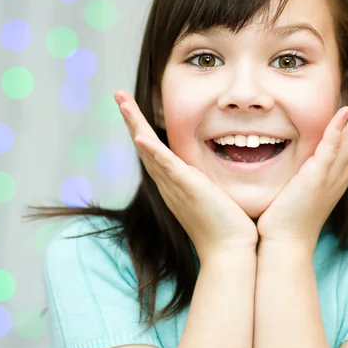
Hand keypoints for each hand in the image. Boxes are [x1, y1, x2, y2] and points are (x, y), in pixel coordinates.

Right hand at [115, 90, 258, 264]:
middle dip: (131, 119)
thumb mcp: (212, 194)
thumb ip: (207, 180)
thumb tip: (212, 168)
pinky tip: (140, 136)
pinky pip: (165, 167)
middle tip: (118, 95)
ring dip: (134, 125)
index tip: (133, 106)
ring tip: (122, 103)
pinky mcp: (186, 189)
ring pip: (149, 150)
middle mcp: (168, 182)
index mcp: (174, 181)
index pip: (154, 149)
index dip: (141, 127)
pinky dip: (152, 151)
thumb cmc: (226, 226)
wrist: (229, 252)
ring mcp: (174, 186)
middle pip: (144, 145)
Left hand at [256, 74, 347, 253]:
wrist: (283, 243)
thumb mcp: (302, 186)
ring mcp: (331, 175)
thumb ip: (307, 168)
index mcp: (337, 172)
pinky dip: (340, 130)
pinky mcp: (316, 179)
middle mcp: (340, 172)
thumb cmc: (287, 217)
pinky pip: (331, 150)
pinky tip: (346, 111)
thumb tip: (303, 155)